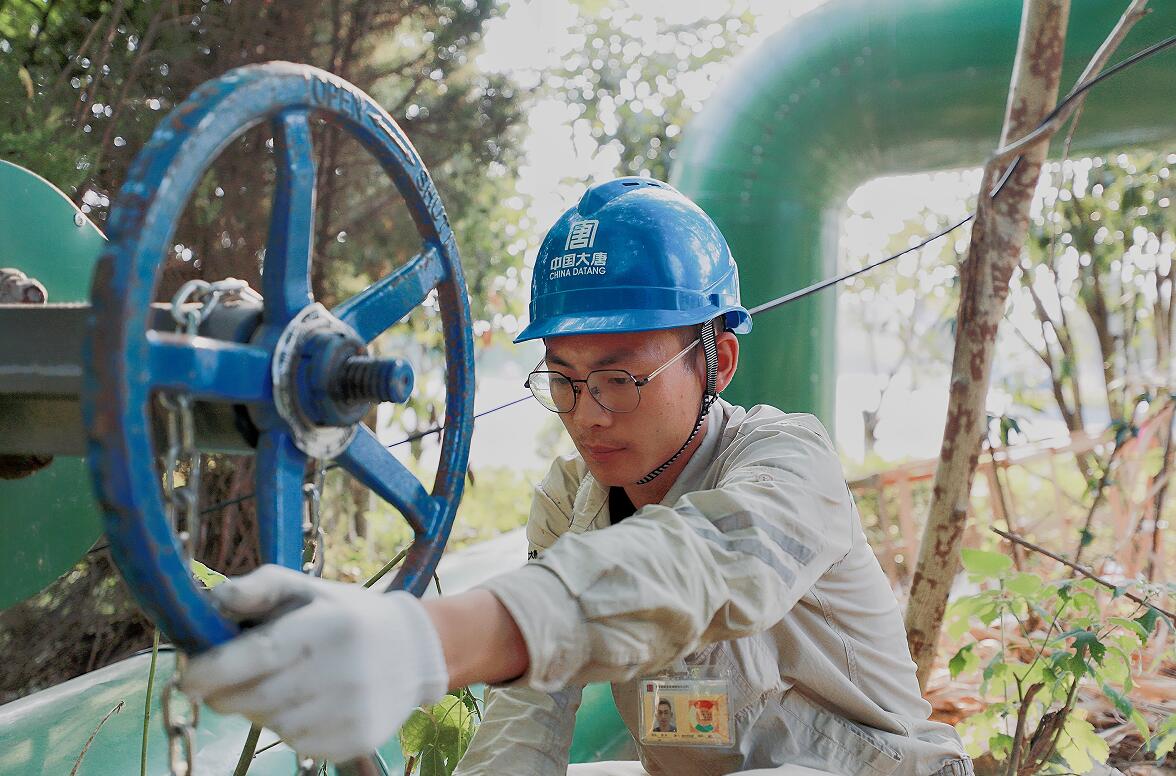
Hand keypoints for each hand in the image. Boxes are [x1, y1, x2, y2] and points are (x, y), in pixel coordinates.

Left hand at [180, 565, 448, 761]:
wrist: (413, 650)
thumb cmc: (345, 615)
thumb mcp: (307, 589)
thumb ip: (259, 587)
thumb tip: (214, 598)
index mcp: (328, 625)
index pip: (257, 655)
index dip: (212, 671)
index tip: (187, 677)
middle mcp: (344, 670)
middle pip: (254, 699)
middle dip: (228, 693)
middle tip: (231, 680)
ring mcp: (352, 710)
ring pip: (272, 724)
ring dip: (261, 709)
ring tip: (284, 684)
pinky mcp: (356, 740)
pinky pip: (298, 744)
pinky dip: (290, 727)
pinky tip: (308, 704)